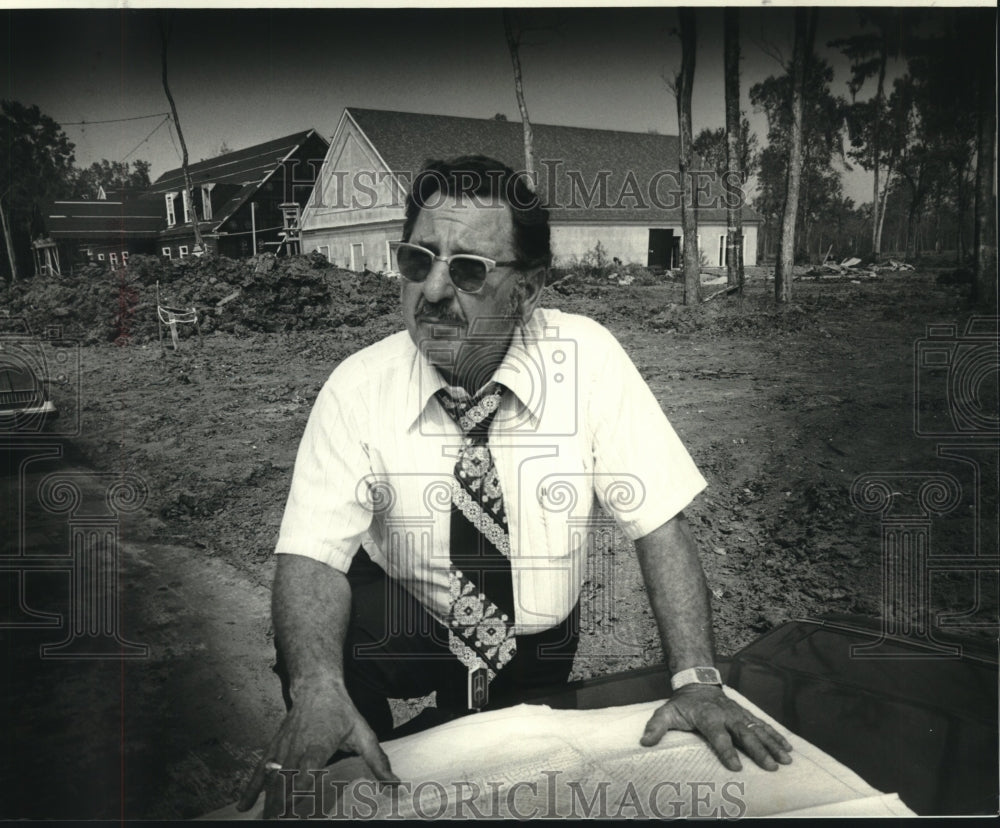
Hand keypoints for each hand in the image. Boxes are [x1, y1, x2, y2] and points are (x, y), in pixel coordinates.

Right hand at [237, 677, 398, 818]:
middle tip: (280, 823)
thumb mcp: (364, 732)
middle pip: (285, 780)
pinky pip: (260, 770)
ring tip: (267, 821)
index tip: (296, 808)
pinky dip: (251, 788)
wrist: (316, 688)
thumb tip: (394, 783)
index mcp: (318, 745)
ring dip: (268, 802)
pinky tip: (244, 806)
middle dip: (281, 805)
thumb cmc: (341, 712)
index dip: (301, 789)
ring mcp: (282, 749)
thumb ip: (377, 760)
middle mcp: (296, 748)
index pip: (307, 770)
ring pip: (271, 779)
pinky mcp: (273, 748)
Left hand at [640, 685, 792, 771]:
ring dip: (772, 745)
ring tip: (785, 760)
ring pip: (758, 729)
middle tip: (771, 766)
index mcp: (708, 717)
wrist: (697, 683)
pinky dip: (776, 736)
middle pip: (744, 734)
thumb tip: (644, 742)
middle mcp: (727, 715)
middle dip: (758, 750)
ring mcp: (738, 714)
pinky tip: (788, 748)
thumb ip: (656, 727)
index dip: (726, 750)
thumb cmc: (682, 704)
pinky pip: (763, 725)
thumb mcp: (666, 713)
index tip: (736, 766)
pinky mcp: (746, 714)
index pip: (718, 735)